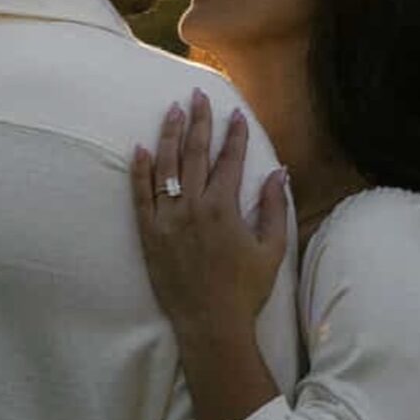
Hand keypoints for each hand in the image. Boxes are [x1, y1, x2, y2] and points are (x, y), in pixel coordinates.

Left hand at [131, 89, 288, 338]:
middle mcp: (193, 206)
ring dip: (170, 135)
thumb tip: (279, 171)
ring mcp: (167, 218)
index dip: (234, 134)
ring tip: (173, 110)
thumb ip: (274, 208)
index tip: (235, 113)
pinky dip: (140, 170)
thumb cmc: (245, 289)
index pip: (230, 160)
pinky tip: (140, 148)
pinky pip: (140, 195)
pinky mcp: (149, 233)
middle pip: (195, 154)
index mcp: (224, 208)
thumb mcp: (272, 250)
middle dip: (199, 121)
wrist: (210, 324)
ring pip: (166, 166)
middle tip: (198, 94)